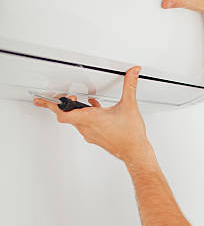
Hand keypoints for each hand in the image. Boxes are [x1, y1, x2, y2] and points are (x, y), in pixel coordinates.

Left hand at [33, 66, 154, 166]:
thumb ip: (130, 86)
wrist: (135, 152)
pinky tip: (96, 113)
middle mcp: (87, 127)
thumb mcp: (130, 106)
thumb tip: (133, 72)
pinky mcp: (95, 138)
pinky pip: (84, 126)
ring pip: (75, 120)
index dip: (53, 104)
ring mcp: (90, 134)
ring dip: (76, 111)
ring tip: (82, 103)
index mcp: (91, 118)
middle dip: (62, 105)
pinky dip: (85, 118)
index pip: (62, 113)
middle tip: (56, 98)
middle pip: (65, 115)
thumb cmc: (130, 135)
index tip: (46, 99)